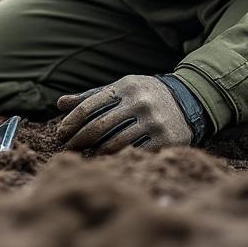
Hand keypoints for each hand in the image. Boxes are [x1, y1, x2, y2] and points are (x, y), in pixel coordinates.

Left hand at [56, 75, 193, 153]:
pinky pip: (134, 152)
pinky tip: (106, 160)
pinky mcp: (164, 140)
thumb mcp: (121, 90)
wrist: (187, 101)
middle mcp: (139, 102)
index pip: (90, 105)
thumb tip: (60, 104)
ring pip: (114, 141)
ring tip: (85, 156)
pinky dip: (116, 157)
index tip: (60, 133)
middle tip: (67, 147)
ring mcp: (153, 121)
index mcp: (125, 87)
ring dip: (95, 151)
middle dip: (79, 138)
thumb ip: (91, 97)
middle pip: (99, 125)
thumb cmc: (144, 96)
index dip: (71, 121)